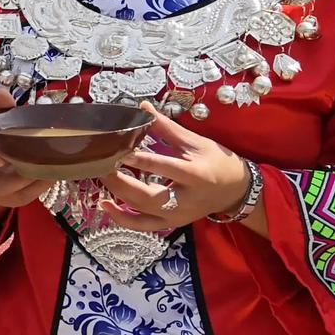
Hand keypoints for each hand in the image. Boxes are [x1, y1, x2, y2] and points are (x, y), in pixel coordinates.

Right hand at [0, 88, 55, 211]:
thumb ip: (0, 111)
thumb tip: (3, 91)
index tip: (2, 155)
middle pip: (2, 182)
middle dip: (24, 170)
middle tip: (43, 155)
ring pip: (20, 191)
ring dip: (38, 176)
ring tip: (55, 161)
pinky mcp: (15, 202)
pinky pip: (32, 195)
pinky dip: (44, 182)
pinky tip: (55, 169)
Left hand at [98, 101, 254, 231]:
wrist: (235, 191)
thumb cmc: (217, 163)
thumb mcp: (195, 143)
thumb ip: (167, 128)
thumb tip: (142, 108)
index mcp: (196, 175)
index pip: (164, 167)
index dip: (140, 160)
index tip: (118, 151)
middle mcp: (186, 200)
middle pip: (148, 196)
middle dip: (120, 182)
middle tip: (100, 165)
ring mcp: (178, 216)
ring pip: (142, 212)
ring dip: (117, 196)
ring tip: (99, 177)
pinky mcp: (172, 224)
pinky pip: (144, 226)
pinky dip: (123, 219)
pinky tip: (105, 205)